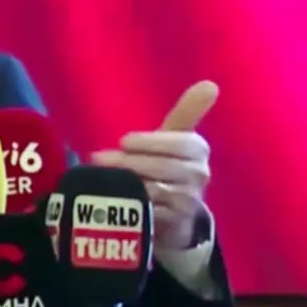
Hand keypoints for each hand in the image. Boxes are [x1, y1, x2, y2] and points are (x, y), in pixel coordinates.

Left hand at [91, 81, 218, 253]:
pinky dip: (132, 206)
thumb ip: (187, 112)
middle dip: (127, 162)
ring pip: (154, 189)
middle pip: (162, 167)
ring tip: (102, 178)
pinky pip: (151, 212)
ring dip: (125, 183)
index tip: (123, 141)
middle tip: (97, 158)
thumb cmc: (168, 166)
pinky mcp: (175, 223)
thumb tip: (209, 83)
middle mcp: (199, 175)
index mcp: (198, 150)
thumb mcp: (175, 138)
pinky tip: (115, 200)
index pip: (179, 143)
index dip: (151, 142)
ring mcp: (188, 201)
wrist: (175, 214)